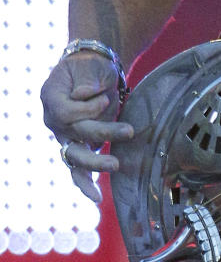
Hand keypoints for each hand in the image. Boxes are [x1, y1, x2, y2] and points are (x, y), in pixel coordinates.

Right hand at [41, 53, 134, 203]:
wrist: (92, 68)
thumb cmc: (91, 65)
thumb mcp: (90, 65)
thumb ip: (88, 79)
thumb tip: (85, 94)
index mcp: (51, 98)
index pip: (66, 113)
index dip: (88, 108)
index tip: (105, 97)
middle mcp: (54, 120)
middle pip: (74, 134)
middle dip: (102, 133)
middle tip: (129, 131)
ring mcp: (65, 135)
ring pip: (75, 156)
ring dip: (96, 162)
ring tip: (116, 164)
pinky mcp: (78, 144)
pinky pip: (77, 168)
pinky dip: (85, 183)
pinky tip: (95, 197)